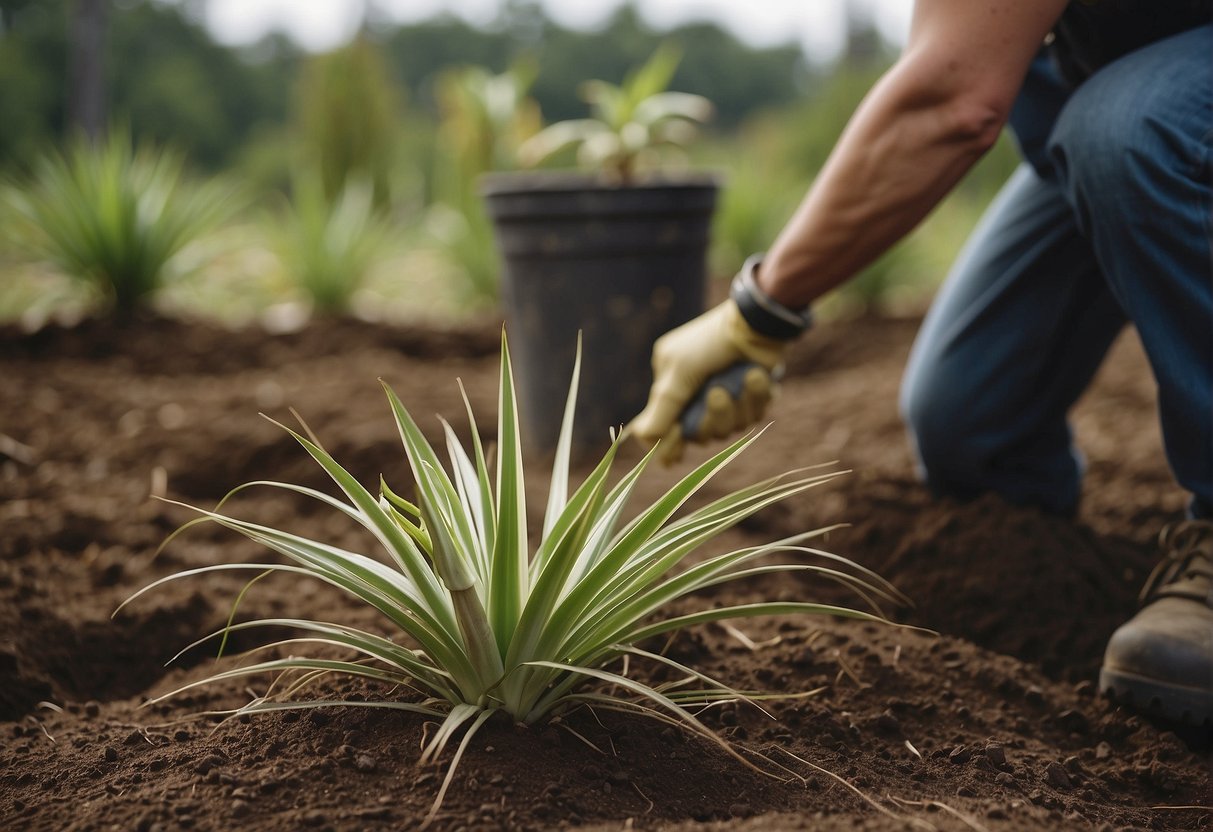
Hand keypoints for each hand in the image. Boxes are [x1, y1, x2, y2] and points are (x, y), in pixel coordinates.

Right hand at [629, 299, 787, 461]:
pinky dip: (758, 396)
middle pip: (702, 434)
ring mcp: (726, 399)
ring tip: (745, 376)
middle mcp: (697, 399)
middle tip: (718, 391)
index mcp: (673, 390)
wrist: (753, 322)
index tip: (676, 441)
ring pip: (730, 427)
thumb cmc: (709, 342)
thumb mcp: (678, 372)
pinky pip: (755, 415)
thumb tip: (643, 438)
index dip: (671, 443)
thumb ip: (662, 408)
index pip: (666, 430)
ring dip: (740, 404)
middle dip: (714, 416)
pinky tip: (758, 375)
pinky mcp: (752, 397)